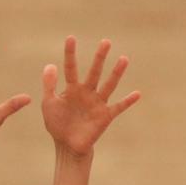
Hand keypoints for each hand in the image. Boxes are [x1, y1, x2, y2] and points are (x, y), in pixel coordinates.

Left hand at [42, 38, 139, 157]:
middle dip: (100, 57)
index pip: (71, 67)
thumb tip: (51, 64)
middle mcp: (87, 92)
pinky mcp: (105, 116)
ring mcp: (97, 104)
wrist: (67, 146)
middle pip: (94, 71)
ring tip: (124, 59)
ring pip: (108, 85)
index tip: (71, 38)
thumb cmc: (57, 125)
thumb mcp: (48, 103)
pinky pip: (118, 107)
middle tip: (106, 42)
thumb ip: (49, 84)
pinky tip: (137, 94)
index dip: (70, 53)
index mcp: (72, 88)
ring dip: (116, 73)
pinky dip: (128, 101)